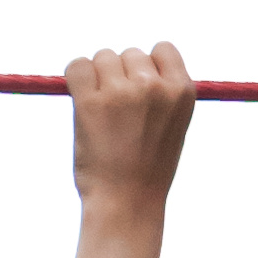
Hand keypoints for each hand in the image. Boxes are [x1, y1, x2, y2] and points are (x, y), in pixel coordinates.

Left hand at [70, 42, 195, 210]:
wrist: (126, 208)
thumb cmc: (147, 173)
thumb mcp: (170, 128)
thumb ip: (160, 93)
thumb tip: (133, 63)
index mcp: (182, 92)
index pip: (163, 50)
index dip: (148, 67)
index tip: (140, 90)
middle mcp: (154, 87)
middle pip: (129, 54)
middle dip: (121, 76)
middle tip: (119, 116)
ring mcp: (121, 92)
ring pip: (102, 58)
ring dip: (97, 79)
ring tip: (102, 117)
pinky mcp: (90, 101)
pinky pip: (76, 67)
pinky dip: (75, 79)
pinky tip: (81, 103)